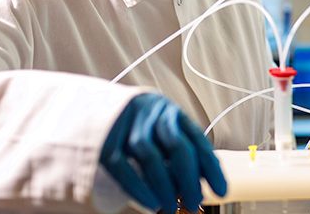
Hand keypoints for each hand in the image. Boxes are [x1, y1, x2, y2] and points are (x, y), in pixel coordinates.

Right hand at [99, 94, 225, 211]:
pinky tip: (151, 204)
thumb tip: (201, 180)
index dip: (211, 168)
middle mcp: (151, 113)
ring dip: (165, 186)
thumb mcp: (159, 127)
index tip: (222, 191)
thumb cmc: (133, 125)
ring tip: (171, 206)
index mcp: (170, 111)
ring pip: (151, 157)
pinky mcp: (103, 138)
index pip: (197, 140)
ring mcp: (126, 123)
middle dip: (189, 180)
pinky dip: (139, 188)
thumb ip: (177, 148)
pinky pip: (122, 167)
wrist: (87, 105)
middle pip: (177, 148)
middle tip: (195, 201)